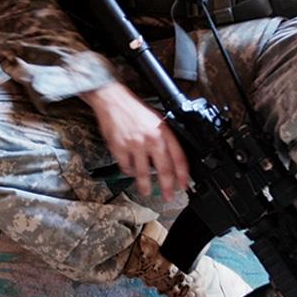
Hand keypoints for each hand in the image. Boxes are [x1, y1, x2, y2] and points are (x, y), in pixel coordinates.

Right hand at [82, 82, 189, 200]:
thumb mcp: (157, 120)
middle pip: (164, 170)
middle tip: (168, 196)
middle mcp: (151, 139)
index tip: (183, 185)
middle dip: (167, 187)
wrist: (113, 100)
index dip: (183, 175)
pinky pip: (126, 167)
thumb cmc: (135, 110)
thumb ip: (164, 138)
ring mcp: (135, 145)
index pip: (179, 158)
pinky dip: (129, 171)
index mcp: (163, 131)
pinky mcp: (119, 148)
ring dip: (145, 185)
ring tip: (146, 191)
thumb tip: (171, 159)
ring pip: (143, 173)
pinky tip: (130, 170)